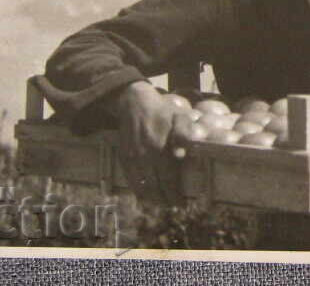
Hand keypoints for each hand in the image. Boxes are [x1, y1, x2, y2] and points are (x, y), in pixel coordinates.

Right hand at [112, 81, 195, 203]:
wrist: (135, 103)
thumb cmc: (163, 111)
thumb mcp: (180, 116)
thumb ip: (185, 133)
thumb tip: (183, 154)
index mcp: (160, 149)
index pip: (168, 180)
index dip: (174, 195)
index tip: (182, 203)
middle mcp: (144, 156)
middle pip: (155, 187)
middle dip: (165, 200)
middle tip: (175, 206)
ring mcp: (132, 158)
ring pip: (142, 187)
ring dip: (152, 199)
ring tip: (162, 204)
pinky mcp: (124, 157)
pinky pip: (131, 180)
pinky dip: (139, 192)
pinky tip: (146, 197)